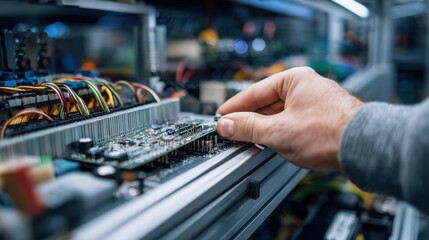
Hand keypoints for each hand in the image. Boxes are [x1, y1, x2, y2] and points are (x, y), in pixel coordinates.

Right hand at [216, 67, 362, 170]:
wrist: (365, 147)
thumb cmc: (329, 132)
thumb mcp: (278, 131)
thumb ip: (248, 127)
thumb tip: (227, 125)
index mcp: (294, 79)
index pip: (254, 92)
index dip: (234, 107)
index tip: (221, 118)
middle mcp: (305, 87)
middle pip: (266, 103)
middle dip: (248, 119)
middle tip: (230, 132)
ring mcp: (314, 103)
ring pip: (278, 114)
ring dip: (262, 128)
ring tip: (246, 139)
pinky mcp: (321, 119)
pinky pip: (291, 122)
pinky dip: (278, 132)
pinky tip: (269, 142)